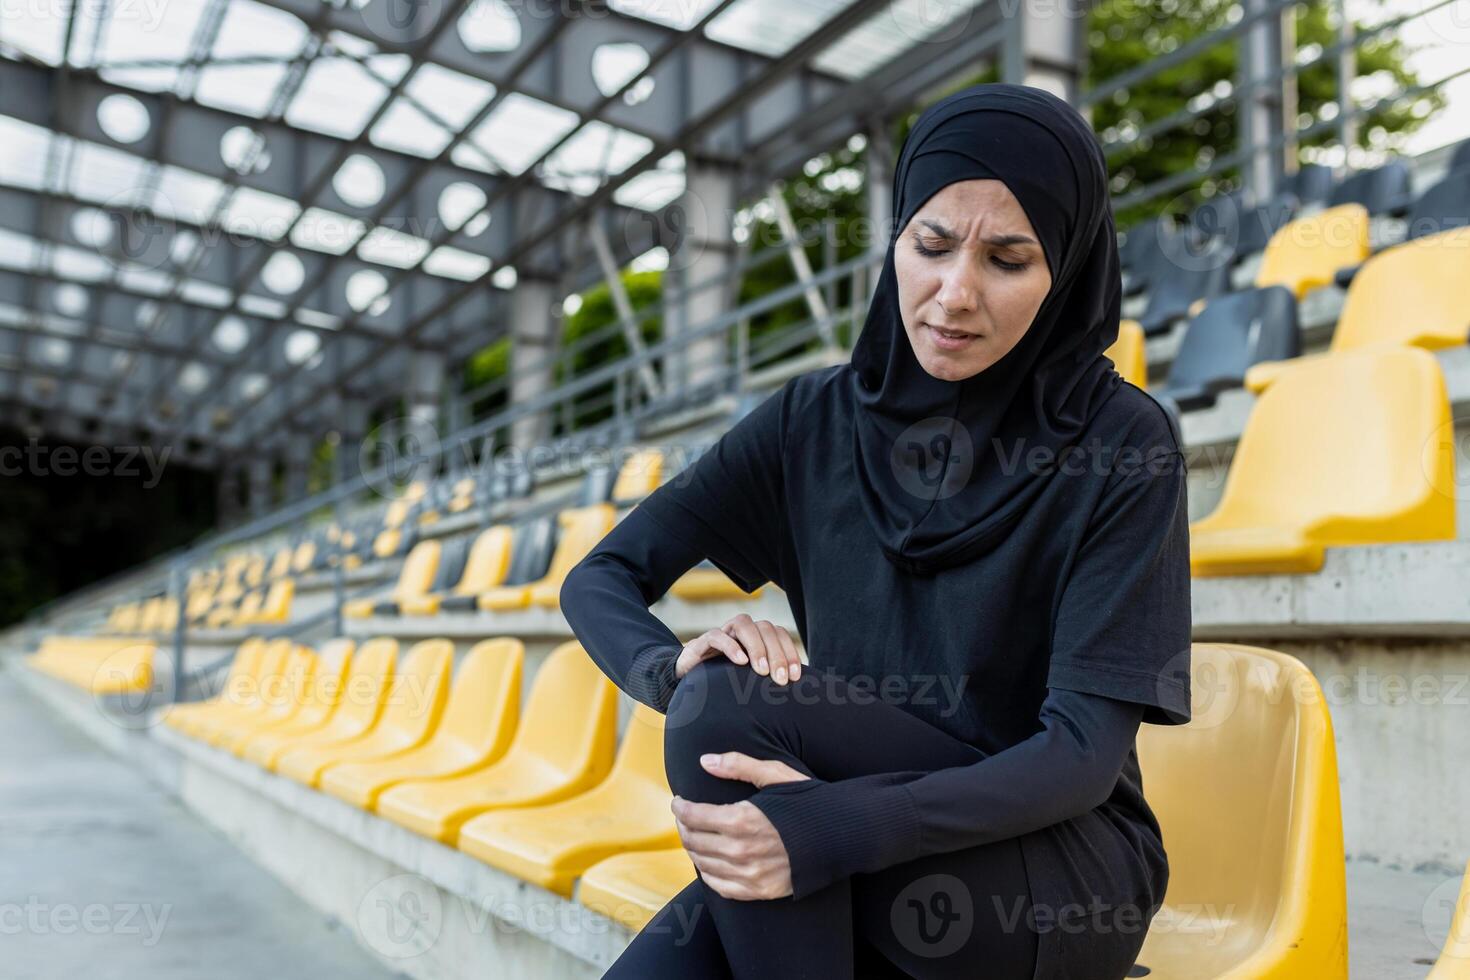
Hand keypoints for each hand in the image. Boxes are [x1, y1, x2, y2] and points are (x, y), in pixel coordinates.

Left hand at [671, 751, 809, 900]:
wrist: (842, 835)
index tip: (678, 801)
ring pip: (703, 864)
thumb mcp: (776, 774)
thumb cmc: (809, 801)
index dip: (680, 807)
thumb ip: (738, 765)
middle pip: (694, 841)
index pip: (693, 816)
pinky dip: (708, 873)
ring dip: (693, 848)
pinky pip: (720, 886)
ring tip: (695, 835)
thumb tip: (705, 761)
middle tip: (685, 817)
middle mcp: (741, 850)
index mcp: (742, 819)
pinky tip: (709, 861)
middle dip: (684, 826)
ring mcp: (750, 874)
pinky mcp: (759, 890)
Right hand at [674, 613, 802, 684]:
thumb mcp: (750, 682)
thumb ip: (770, 681)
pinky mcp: (702, 642)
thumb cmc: (726, 682)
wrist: (689, 681)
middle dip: (776, 653)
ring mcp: (723, 634)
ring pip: (743, 624)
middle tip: (780, 679)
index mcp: (757, 637)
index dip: (790, 653)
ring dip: (756, 646)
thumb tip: (799, 697)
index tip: (795, 677)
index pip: (779, 634)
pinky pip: (717, 636)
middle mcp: (742, 632)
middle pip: (765, 628)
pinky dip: (730, 646)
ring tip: (761, 670)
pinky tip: (740, 662)